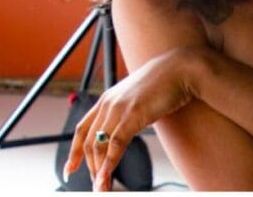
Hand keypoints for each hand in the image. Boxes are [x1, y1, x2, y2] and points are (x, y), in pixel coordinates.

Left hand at [64, 46, 200, 190]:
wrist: (181, 68)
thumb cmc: (165, 82)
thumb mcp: (138, 96)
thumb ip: (126, 110)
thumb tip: (123, 127)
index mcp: (107, 98)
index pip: (82, 128)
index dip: (74, 151)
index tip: (70, 169)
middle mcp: (108, 103)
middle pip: (90, 142)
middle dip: (91, 167)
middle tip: (97, 184)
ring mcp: (119, 108)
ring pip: (99, 146)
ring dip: (98, 171)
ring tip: (101, 188)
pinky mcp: (132, 115)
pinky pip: (115, 145)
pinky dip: (109, 165)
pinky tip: (106, 178)